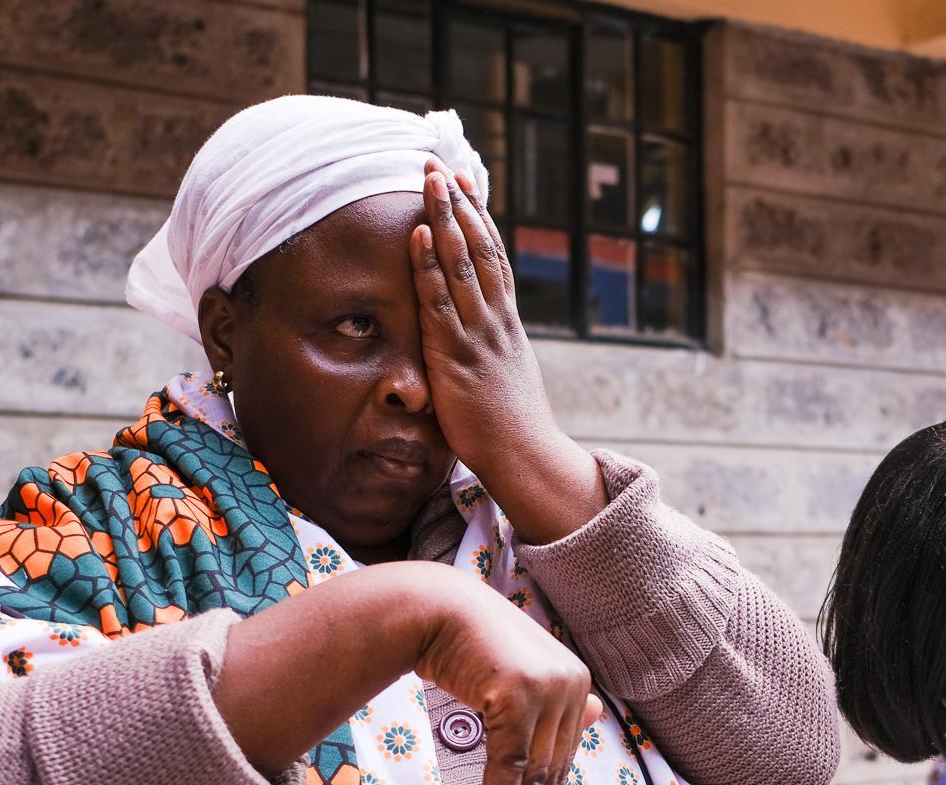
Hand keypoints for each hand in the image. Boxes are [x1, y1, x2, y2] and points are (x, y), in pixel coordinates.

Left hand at [409, 160, 604, 543]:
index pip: (494, 257)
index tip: (466, 184)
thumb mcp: (503, 379)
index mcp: (507, 324)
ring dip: (443, 219)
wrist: (526, 457)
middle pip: (480, 248)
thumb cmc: (511, 429)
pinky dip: (429, 265)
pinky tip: (419, 235)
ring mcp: (479, 335)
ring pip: (463, 264)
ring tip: (428, 180)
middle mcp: (497, 320)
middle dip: (457, 204)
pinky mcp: (457, 355)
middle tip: (439, 165)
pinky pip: (442, 302)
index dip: (479, 217)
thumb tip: (476, 344)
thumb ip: (488, 354)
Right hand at [414, 573, 601, 784]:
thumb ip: (550, 707)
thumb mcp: (515, 679)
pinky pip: (510, 765)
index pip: (558, 770)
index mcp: (575, 688)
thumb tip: (594, 715)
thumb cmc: (469, 645)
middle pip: (548, 782)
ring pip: (531, 781)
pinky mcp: (520, 693)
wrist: (433, 607)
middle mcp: (571, 688)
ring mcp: (549, 690)